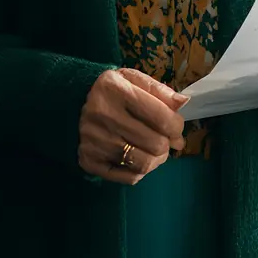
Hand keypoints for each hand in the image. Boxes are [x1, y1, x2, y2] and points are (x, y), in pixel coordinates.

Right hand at [78, 67, 188, 184]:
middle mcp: (102, 114)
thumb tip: (184, 103)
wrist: (73, 104)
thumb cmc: (113, 92)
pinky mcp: (89, 160)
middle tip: (166, 140)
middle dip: (168, 144)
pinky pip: (129, 177)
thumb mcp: (134, 80)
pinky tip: (140, 158)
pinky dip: (141, 171)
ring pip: (144, 163)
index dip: (177, 126)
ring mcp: (94, 140)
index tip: (175, 127)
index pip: (161, 116)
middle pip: (156, 144)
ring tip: (157, 151)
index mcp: (115, 88)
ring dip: (158, 160)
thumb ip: (160, 90)